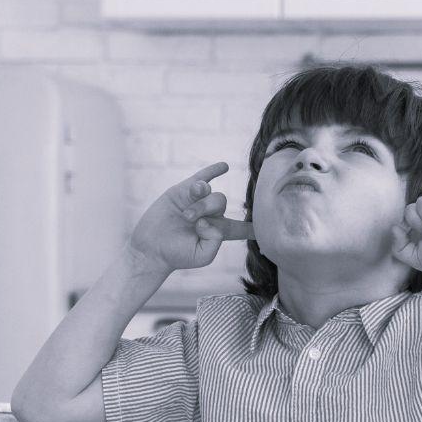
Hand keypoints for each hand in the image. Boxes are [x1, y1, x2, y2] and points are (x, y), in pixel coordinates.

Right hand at [128, 162, 253, 272]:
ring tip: (186, 215)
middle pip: (221, 203)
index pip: (242, 227)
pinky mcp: (183, 191)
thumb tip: (210, 217)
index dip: (254, 224)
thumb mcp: (203, 256)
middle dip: (206, 210)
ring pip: (210, 192)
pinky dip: (213, 170)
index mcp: (220, 231)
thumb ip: (215, 240)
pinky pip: (203, 176)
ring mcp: (198, 201)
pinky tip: (224, 166)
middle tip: (190, 222)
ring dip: (200, 202)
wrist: (152, 247)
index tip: (270, 223)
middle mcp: (212, 214)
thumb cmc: (177, 255)